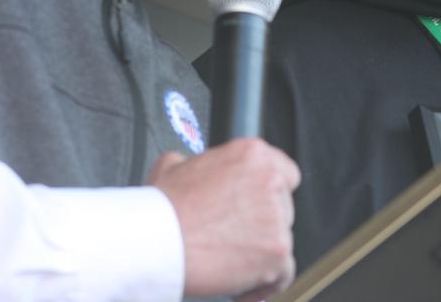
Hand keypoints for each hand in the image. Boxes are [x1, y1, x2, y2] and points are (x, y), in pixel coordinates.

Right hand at [147, 138, 300, 299]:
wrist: (156, 242)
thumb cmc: (161, 208)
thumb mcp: (173, 163)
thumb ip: (197, 162)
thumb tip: (193, 167)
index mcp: (252, 154)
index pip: (285, 172)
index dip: (269, 194)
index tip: (257, 207)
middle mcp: (270, 181)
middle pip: (283, 208)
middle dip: (261, 224)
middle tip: (232, 237)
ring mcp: (277, 218)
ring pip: (281, 240)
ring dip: (259, 253)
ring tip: (228, 262)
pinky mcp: (277, 251)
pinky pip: (283, 273)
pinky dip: (265, 283)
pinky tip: (242, 285)